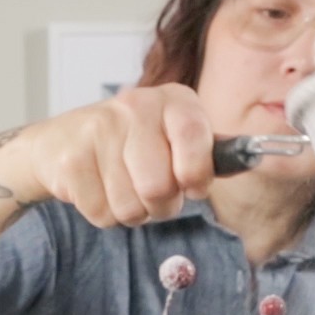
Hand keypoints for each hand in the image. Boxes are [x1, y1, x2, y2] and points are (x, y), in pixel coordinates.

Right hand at [29, 84, 214, 226]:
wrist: (62, 141)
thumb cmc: (133, 147)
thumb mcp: (176, 140)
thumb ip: (208, 153)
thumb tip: (252, 157)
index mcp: (173, 100)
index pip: (194, 139)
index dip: (196, 175)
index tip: (193, 186)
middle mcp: (135, 106)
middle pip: (158, 188)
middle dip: (159, 204)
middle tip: (150, 190)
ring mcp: (98, 129)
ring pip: (130, 207)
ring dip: (131, 211)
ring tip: (122, 186)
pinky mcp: (70, 158)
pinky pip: (102, 214)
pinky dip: (103, 213)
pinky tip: (98, 187)